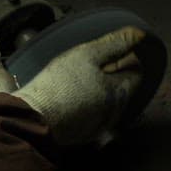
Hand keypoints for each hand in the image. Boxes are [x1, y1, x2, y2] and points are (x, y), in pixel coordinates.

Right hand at [12, 27, 144, 146]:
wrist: (32, 118)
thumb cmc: (59, 83)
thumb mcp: (87, 55)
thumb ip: (114, 44)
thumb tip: (139, 35)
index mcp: (119, 93)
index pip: (136, 70)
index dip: (121, 57)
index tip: (100, 56)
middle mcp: (115, 114)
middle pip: (122, 86)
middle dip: (110, 74)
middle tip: (84, 67)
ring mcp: (100, 127)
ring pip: (107, 101)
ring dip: (98, 88)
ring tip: (73, 83)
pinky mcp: (83, 135)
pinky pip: (93, 115)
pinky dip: (86, 104)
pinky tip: (68, 98)